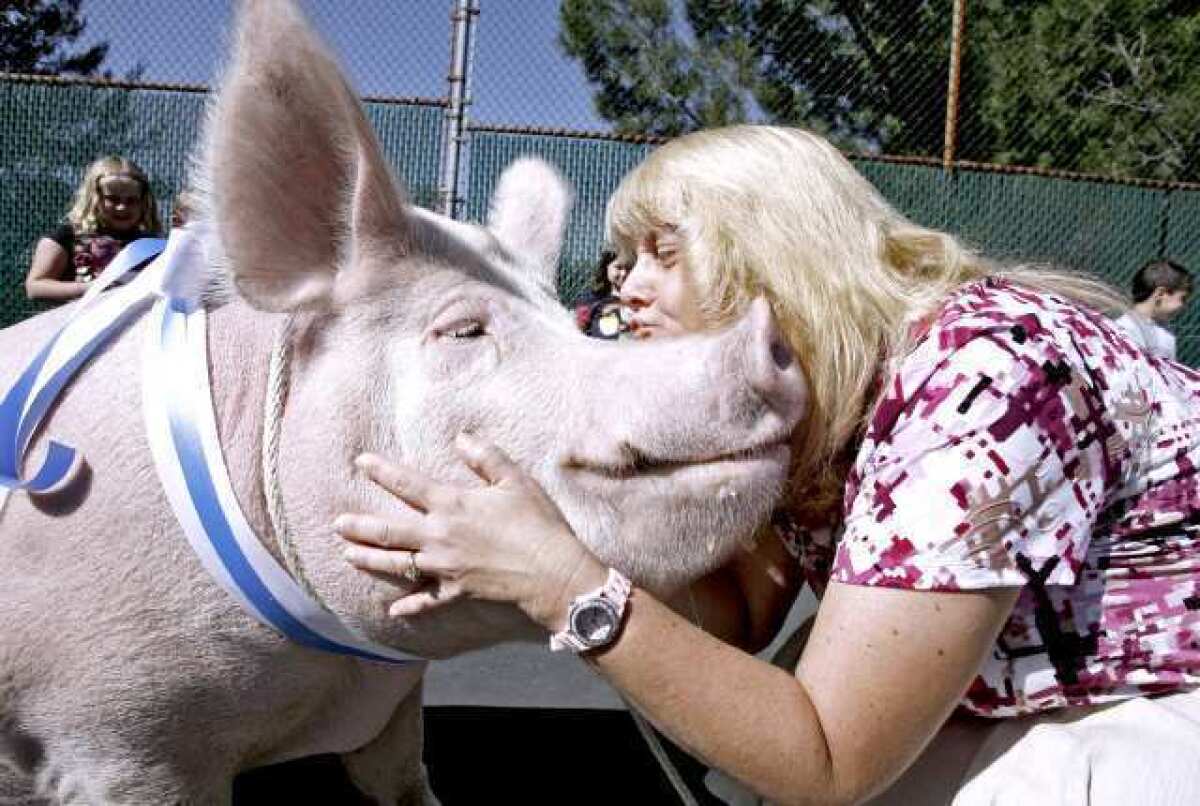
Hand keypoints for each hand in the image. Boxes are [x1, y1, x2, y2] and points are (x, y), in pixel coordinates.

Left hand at [334, 433, 607, 630]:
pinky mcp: (456, 593)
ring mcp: (445, 568)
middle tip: (338, 522)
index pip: (408, 484)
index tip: (361, 461)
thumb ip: (486, 457)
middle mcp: (440, 537)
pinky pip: (425, 602)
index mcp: (452, 505)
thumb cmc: (537, 524)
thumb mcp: (515, 481)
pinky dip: (409, 607)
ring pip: (397, 564)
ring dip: (370, 560)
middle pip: (389, 531)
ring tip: (348, 555)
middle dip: (360, 525)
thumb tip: (462, 437)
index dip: (382, 471)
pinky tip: (393, 611)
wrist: (551, 573)